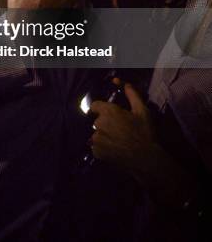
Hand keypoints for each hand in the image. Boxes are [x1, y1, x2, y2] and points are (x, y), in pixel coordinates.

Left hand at [90, 80, 197, 208]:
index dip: (102, 109)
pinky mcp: (97, 153)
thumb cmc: (145, 132)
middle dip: (106, 123)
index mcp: (108, 112)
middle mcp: (98, 124)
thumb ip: (131, 94)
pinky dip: (103, 148)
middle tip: (120, 129)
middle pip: (98, 121)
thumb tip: (121, 82)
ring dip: (104, 136)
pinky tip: (115, 149)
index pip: (95, 106)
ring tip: (119, 141)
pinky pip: (97, 147)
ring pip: (97, 134)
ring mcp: (97, 140)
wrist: (146, 159)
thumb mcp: (142, 110)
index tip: (112, 114)